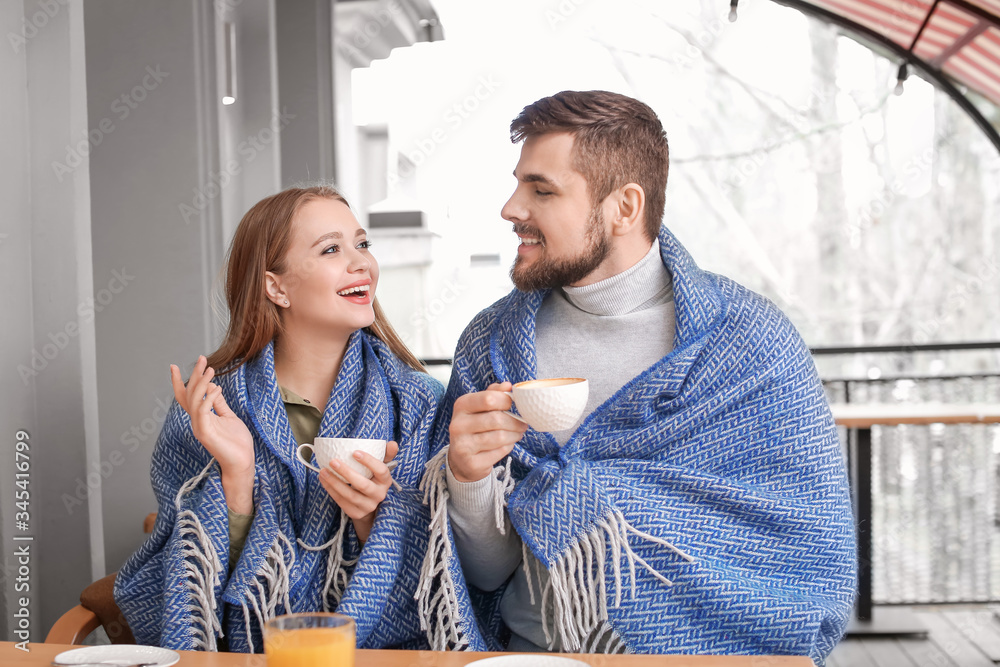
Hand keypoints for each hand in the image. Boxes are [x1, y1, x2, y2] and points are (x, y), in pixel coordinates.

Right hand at [171, 356, 254, 512]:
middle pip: (189, 394)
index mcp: (201, 417)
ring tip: (211, 370)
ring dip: (202, 383)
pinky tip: (217, 388)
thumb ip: (219, 404)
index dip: (178, 382)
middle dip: (194, 375)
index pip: (185, 397)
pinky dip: (208, 398)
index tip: (173, 366)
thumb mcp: (229, 417)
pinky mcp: (205, 433)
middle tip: (202, 359)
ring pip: (194, 400)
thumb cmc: (237, 442)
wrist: (243, 462)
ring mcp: (199, 427)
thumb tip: (213, 387)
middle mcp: (197, 421)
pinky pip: (203, 411)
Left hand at [318, 440, 398, 542]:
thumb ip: (386, 454)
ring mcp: (368, 506)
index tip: (354, 452)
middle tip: (333, 461)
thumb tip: (393, 443)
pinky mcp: (356, 513)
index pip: (381, 470)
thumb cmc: (373, 480)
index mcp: (385, 481)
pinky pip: (342, 502)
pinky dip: (331, 490)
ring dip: (334, 482)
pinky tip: (324, 480)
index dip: (369, 461)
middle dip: (347, 473)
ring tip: (323, 471)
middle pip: (363, 485)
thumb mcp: (380, 468)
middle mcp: (379, 495)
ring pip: (350, 495)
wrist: (370, 505)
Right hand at [447, 382, 527, 482]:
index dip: (507, 401)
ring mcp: (463, 445)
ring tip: (517, 434)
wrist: (462, 460)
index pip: (489, 398)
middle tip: (523, 424)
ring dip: (515, 435)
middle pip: (496, 419)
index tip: (513, 405)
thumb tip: (507, 385)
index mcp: (461, 406)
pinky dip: (508, 447)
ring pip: (500, 437)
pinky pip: (500, 451)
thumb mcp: (479, 408)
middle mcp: (458, 425)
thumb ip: (493, 394)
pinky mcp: (471, 462)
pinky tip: (507, 444)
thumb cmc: (475, 428)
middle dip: (515, 422)